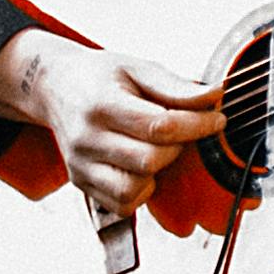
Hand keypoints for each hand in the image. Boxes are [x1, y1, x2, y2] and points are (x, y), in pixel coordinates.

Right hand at [0, 29, 222, 216]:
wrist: (55, 87)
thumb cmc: (100, 77)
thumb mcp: (137, 68)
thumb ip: (175, 86)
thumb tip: (215, 95)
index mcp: (101, 104)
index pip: (159, 125)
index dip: (197, 125)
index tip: (217, 119)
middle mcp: (86, 139)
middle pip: (150, 160)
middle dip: (178, 147)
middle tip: (183, 131)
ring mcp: (81, 165)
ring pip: (133, 190)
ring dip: (158, 173)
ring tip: (158, 150)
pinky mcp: (81, 183)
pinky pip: (121, 205)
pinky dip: (141, 191)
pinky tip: (142, 168)